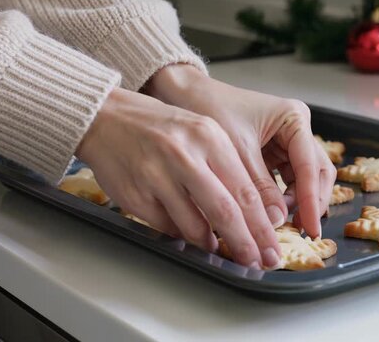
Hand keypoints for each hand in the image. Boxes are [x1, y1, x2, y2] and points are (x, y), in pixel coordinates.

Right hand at [76, 88, 280, 268]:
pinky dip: (183, 236)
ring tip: (221, 248)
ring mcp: (157, 176)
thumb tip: (253, 214)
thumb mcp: (203, 133)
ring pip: (195, 226)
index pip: (245, 190)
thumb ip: (228, 168)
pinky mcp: (136, 195)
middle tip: (256, 261)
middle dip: (245, 243)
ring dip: (211, 243)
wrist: (108, 118)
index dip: (261, 226)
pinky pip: (167, 227)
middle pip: (225, 212)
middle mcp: (184, 155)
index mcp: (209, 136)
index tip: (271, 246)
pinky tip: (190, 235)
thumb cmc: (161, 127)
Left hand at [146, 65, 335, 237]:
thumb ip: (258, 187)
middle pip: (317, 172)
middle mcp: (295, 129)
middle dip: (312, 201)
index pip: (311, 165)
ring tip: (284, 224)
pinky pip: (286, 180)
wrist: (185, 95)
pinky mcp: (273, 153)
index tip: (310, 227)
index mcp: (294, 118)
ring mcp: (286, 141)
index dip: (312, 200)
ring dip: (299, 202)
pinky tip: (273, 213)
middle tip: (302, 230)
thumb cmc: (209, 108)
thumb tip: (276, 221)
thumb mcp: (236, 152)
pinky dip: (283, 198)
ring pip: (305, 178)